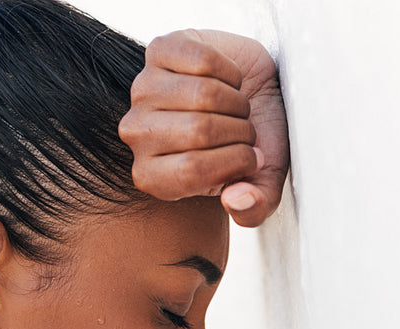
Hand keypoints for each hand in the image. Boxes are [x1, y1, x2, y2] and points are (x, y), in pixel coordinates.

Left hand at [118, 29, 289, 227]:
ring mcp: (143, 89)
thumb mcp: (262, 182)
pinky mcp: (160, 50)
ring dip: (236, 100)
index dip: (237, 161)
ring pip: (204, 94)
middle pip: (200, 130)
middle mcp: (137, 134)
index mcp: (152, 176)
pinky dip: (229, 70)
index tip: (251, 157)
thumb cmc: (253, 140)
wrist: (255, 91)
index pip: (193, 171)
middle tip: (243, 129)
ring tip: (235, 107)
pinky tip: (225, 79)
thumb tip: (237, 201)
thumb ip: (255, 208)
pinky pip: (204, 59)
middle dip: (240, 130)